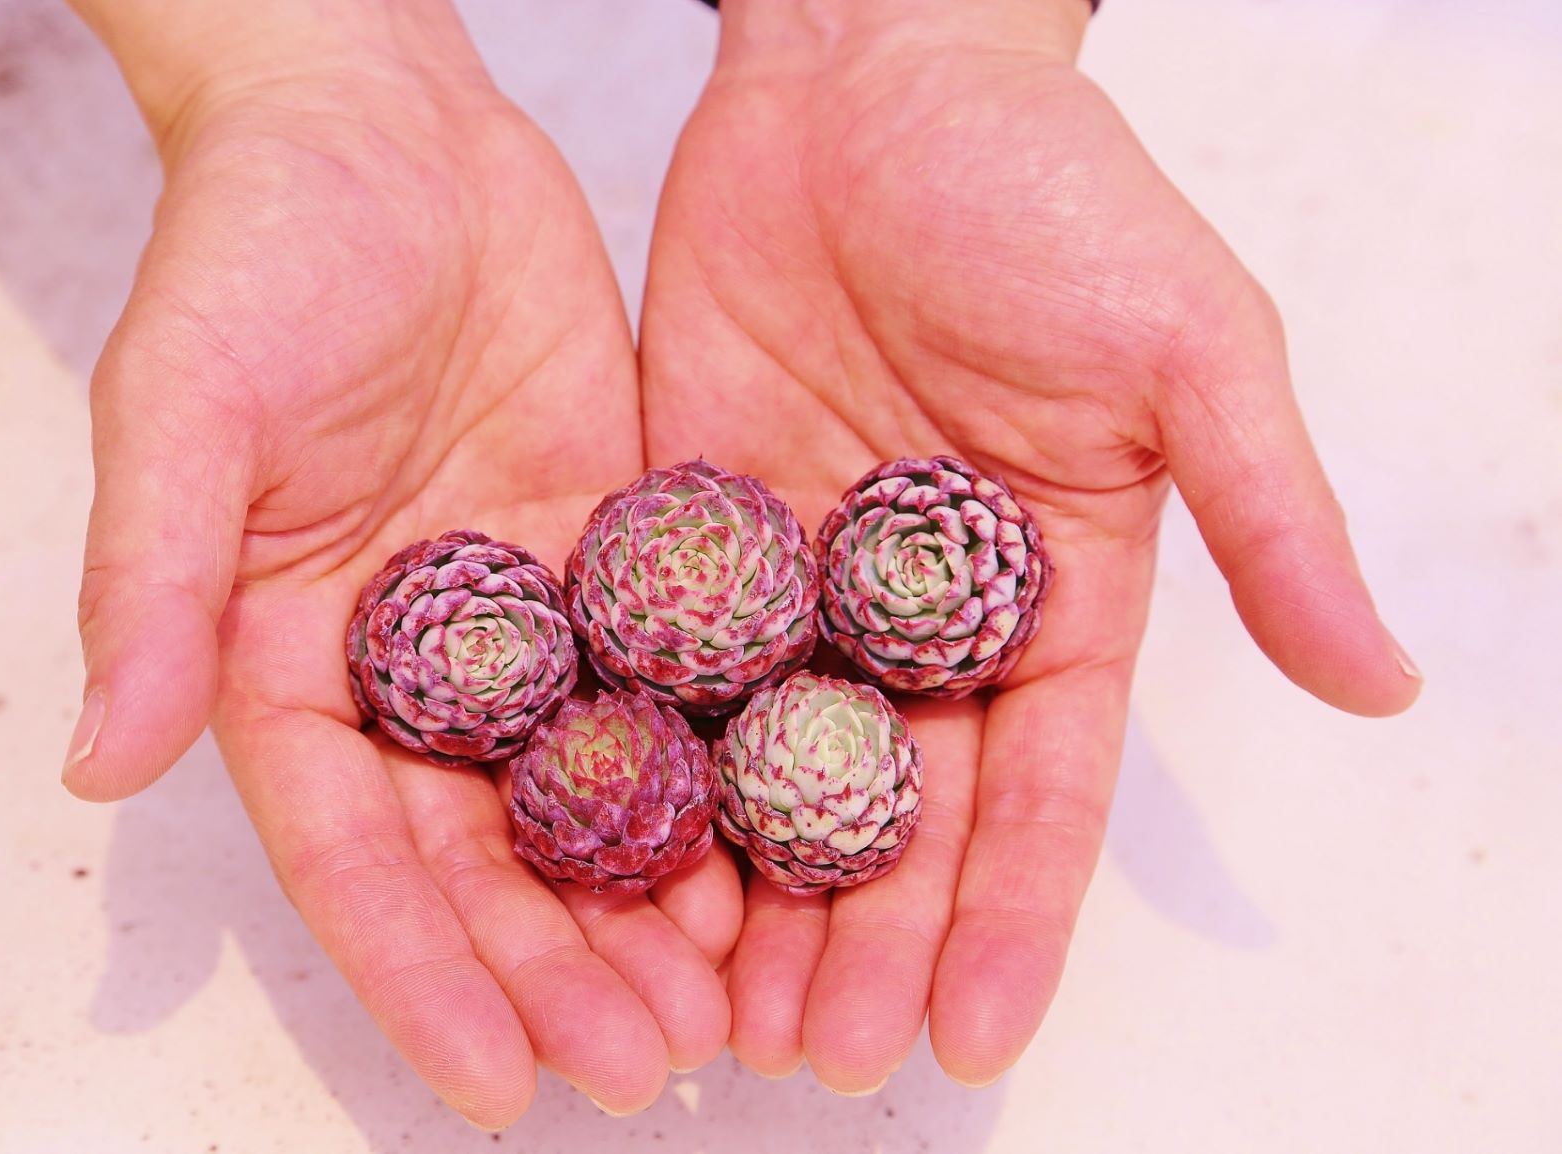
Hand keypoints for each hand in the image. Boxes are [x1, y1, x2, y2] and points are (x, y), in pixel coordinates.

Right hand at [62, 3, 737, 1124]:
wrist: (385, 126)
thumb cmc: (255, 247)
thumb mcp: (183, 400)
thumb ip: (149, 577)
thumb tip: (98, 759)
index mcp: (287, 659)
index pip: (354, 855)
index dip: (420, 976)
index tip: (496, 1087)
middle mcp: (413, 661)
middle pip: (485, 853)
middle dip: (558, 968)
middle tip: (651, 1064)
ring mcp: (521, 612)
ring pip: (590, 788)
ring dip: (652, 898)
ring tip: (732, 996)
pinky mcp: (613, 548)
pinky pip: (671, 675)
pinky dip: (716, 764)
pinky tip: (780, 838)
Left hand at [640, 0, 1418, 1090]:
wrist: (867, 76)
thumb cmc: (1043, 193)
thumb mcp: (1188, 349)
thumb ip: (1266, 516)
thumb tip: (1382, 680)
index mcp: (1054, 596)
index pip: (1039, 792)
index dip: (1014, 920)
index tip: (976, 1040)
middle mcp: (925, 614)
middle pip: (895, 811)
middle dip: (864, 942)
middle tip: (813, 1063)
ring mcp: (800, 581)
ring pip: (771, 770)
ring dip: (749, 896)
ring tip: (711, 1014)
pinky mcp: (691, 531)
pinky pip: (668, 669)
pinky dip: (646, 768)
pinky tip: (612, 864)